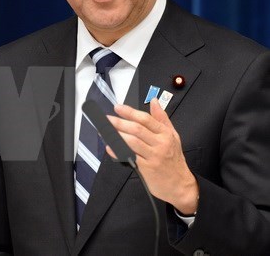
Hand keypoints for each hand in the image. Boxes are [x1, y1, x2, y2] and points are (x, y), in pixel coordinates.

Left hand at [106, 98, 198, 214]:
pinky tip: (110, 146)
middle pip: (137, 129)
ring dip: (116, 135)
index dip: (130, 112)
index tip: (118, 108)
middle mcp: (160, 144)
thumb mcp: (173, 136)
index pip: (146, 119)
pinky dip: (118, 151)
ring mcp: (154, 156)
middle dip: (119, 122)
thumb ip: (162, 118)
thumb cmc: (174, 160)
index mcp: (165, 134)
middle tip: (107, 119)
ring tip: (105, 130)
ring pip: (132, 142)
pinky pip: (130, 157)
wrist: (181, 185)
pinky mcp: (148, 168)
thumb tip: (154, 101)